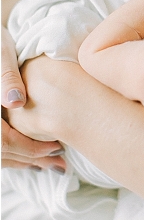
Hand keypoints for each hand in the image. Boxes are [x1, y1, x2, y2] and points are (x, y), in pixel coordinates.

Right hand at [2, 27, 65, 170]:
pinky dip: (14, 156)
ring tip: (52, 166)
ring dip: (23, 162)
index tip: (56, 148)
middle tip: (60, 166)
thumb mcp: (1, 53)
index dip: (29, 149)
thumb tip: (15, 102)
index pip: (1, 141)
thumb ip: (6, 77)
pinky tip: (35, 158)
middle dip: (30, 161)